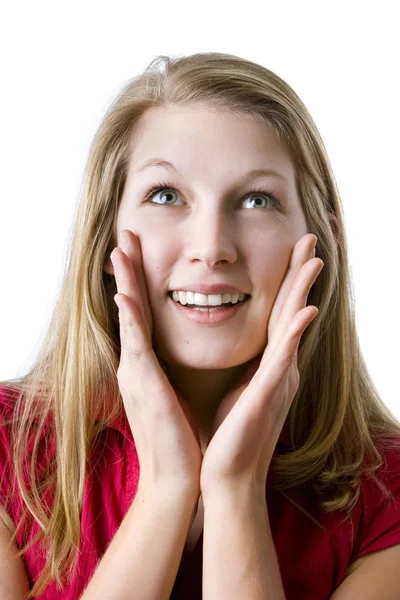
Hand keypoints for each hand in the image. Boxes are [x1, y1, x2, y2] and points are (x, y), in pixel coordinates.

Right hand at [111, 229, 202, 493]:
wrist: (177, 475)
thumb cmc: (180, 435)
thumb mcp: (174, 392)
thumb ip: (170, 369)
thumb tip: (177, 353)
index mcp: (148, 363)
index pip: (143, 313)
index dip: (139, 281)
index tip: (138, 253)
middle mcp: (137, 362)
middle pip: (131, 305)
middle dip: (127, 270)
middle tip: (123, 236)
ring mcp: (136, 372)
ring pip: (130, 317)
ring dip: (125, 282)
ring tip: (120, 250)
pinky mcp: (143, 384)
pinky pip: (136, 345)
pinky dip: (129, 320)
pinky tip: (124, 296)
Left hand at [199, 233, 323, 496]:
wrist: (227, 475)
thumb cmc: (230, 431)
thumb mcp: (240, 387)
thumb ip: (248, 363)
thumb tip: (247, 344)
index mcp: (269, 364)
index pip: (280, 314)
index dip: (288, 281)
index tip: (293, 251)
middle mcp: (280, 367)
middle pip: (292, 311)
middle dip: (300, 275)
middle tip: (310, 240)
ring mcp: (278, 380)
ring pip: (292, 328)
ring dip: (303, 292)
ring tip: (314, 260)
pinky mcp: (267, 396)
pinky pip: (282, 361)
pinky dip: (295, 335)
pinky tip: (306, 312)